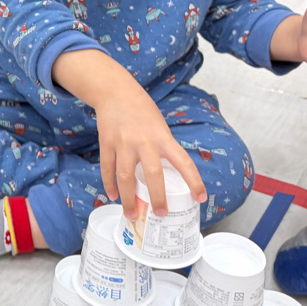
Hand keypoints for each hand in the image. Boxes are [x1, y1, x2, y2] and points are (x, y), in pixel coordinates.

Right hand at [95, 81, 206, 219]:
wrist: (115, 91)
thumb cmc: (142, 109)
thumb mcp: (160, 126)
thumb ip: (163, 148)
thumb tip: (167, 175)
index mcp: (162, 137)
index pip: (183, 162)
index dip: (194, 181)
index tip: (200, 198)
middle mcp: (144, 141)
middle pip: (152, 174)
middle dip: (157, 197)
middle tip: (159, 213)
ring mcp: (123, 143)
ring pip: (125, 176)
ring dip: (128, 198)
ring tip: (132, 213)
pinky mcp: (107, 143)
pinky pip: (107, 168)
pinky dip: (109, 184)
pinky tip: (113, 195)